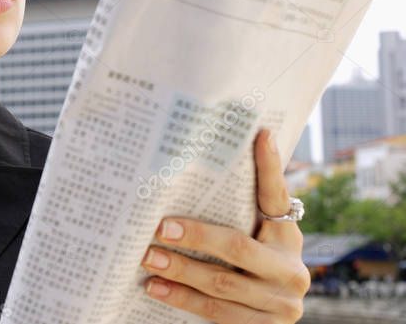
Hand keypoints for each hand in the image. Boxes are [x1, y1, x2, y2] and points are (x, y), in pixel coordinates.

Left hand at [139, 128, 310, 322]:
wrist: (268, 317)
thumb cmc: (252, 263)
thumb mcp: (255, 234)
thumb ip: (244, 200)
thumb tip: (247, 139)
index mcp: (289, 238)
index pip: (277, 197)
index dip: (270, 167)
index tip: (260, 135)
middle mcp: (293, 272)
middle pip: (238, 249)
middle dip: (196, 237)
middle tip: (158, 229)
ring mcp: (282, 306)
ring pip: (223, 286)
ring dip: (181, 272)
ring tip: (148, 259)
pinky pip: (218, 314)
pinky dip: (184, 301)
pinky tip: (156, 289)